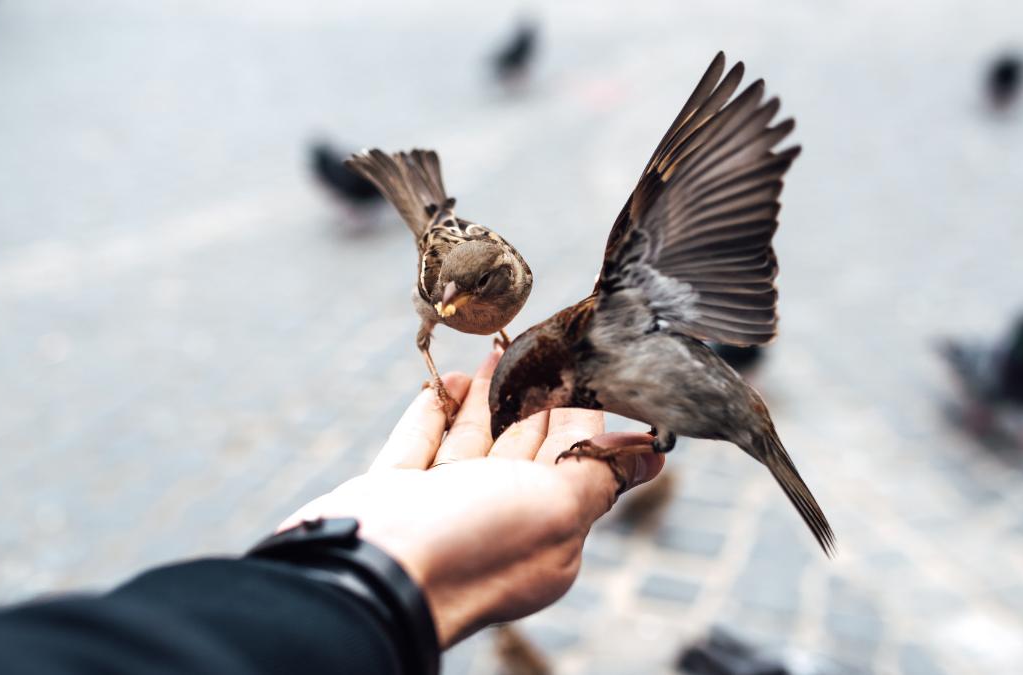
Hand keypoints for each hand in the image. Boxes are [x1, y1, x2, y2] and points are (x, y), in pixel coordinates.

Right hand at [280, 349, 664, 647]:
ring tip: (497, 348)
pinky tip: (448, 380)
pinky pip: (420, 442)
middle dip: (534, 395)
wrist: (368, 572)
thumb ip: (599, 474)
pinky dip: (435, 410)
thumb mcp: (555, 508)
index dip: (580, 410)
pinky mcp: (395, 491)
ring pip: (472, 441)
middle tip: (541, 343)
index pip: (575, 460)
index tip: (584, 361)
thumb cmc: (469, 544)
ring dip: (487, 396)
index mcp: (546, 532)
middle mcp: (496, 520)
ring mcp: (442, 506)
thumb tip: (653, 456)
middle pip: (523, 447)